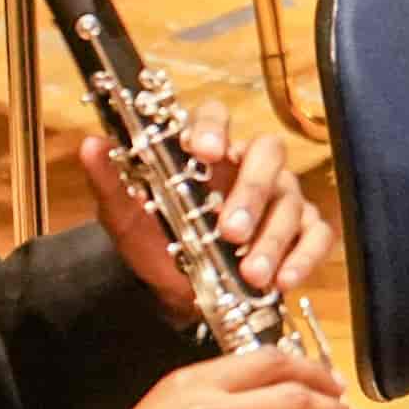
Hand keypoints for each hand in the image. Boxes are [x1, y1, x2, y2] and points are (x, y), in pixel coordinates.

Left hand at [82, 100, 334, 322]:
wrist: (175, 292)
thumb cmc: (156, 242)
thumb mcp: (126, 216)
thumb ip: (111, 181)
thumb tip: (92, 145)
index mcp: (208, 151)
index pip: (217, 116)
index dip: (214, 127)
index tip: (205, 152)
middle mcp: (249, 167)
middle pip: (268, 153)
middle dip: (251, 191)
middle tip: (230, 230)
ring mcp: (280, 198)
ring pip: (291, 201)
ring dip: (272, 238)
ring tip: (251, 273)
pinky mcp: (301, 232)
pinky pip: (316, 235)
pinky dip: (303, 257)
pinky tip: (282, 280)